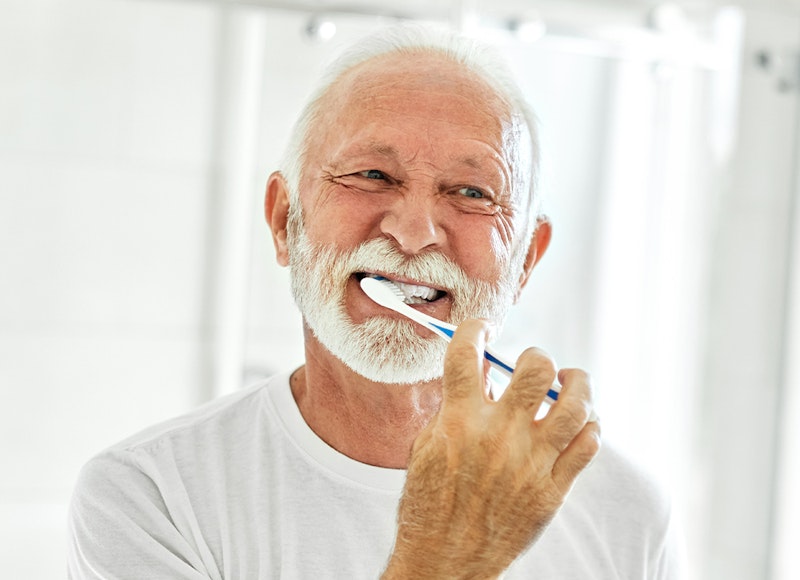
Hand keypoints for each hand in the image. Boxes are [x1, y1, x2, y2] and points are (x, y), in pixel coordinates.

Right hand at [383, 319, 599, 578]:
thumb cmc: (429, 504)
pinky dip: (589, 425)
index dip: (474, 328)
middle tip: (533, 364)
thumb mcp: (428, 447)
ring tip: (569, 380)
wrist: (444, 560)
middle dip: (536, 356)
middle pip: (536, 369)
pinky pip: (588, 444)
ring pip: (575, 403)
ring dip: (576, 382)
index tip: (481, 328)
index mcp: (459, 422)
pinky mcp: (553, 490)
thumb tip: (482, 374)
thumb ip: (453, 407)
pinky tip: (579, 421)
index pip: (467, 353)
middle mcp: (499, 436)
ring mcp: (531, 463)